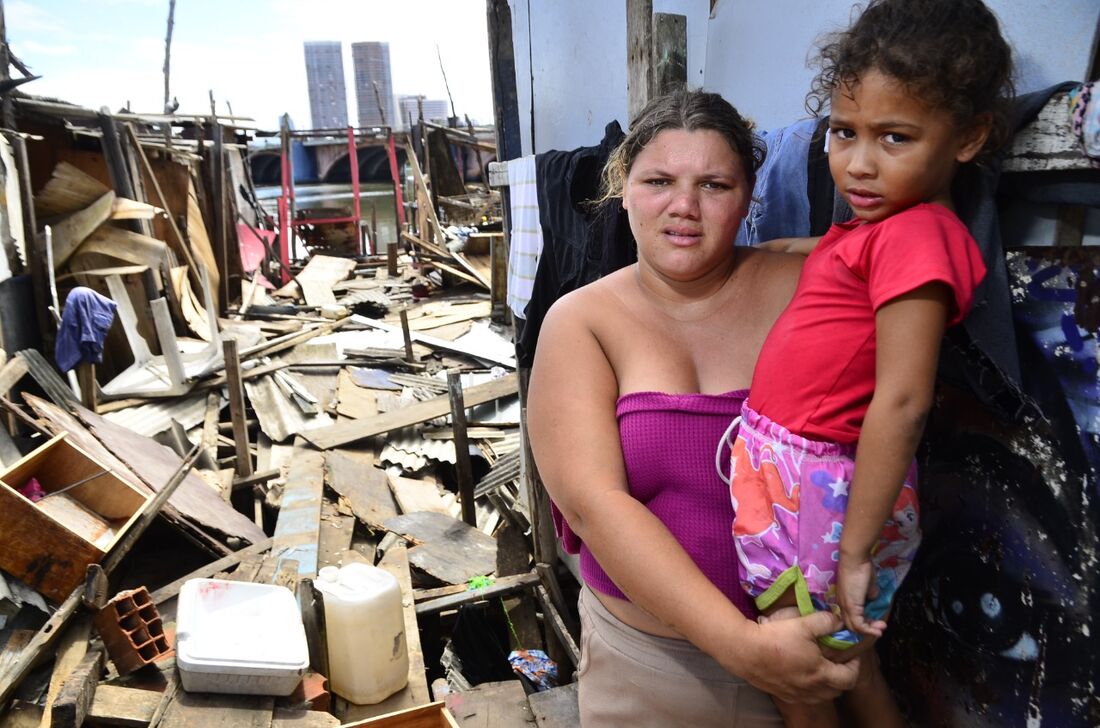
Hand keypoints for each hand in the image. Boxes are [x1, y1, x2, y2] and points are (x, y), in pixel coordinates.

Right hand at [732, 611, 860, 703]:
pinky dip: (810, 690)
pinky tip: (802, 676)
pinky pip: (805, 698)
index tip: (852, 655)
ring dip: (827, 686)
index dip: (855, 667)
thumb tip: (839, 620)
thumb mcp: (803, 624)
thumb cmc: (776, 638)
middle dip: (843, 677)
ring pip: (822, 697)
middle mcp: (811, 689)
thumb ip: (825, 621)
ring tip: (821, 670)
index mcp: (820, 673)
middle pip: (838, 691)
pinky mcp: (783, 695)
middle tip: (838, 662)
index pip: (850, 678)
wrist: (745, 652)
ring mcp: (797, 694)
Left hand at [837, 551, 886, 637]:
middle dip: (868, 629)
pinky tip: (878, 630)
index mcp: (845, 599)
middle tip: (880, 628)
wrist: (855, 559)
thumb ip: (869, 594)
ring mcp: (845, 606)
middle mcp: (842, 604)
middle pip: (852, 625)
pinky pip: (858, 624)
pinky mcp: (851, 606)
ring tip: (881, 629)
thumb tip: (872, 598)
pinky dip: (868, 630)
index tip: (876, 623)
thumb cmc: (861, 568)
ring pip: (854, 627)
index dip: (864, 623)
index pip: (851, 618)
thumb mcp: (868, 585)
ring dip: (869, 631)